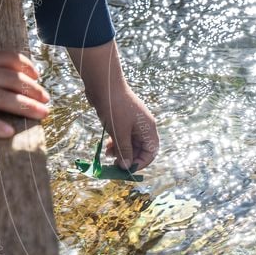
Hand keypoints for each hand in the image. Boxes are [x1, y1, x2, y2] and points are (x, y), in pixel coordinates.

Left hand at [67, 40, 158, 170]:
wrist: (104, 85)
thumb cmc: (114, 107)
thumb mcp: (119, 132)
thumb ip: (124, 151)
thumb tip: (126, 167)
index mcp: (148, 129)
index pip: (151, 152)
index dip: (140, 163)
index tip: (126, 169)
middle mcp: (143, 127)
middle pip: (140, 149)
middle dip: (127, 158)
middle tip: (114, 164)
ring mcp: (133, 123)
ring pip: (130, 144)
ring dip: (120, 151)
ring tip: (108, 153)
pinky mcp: (122, 120)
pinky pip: (122, 137)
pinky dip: (116, 143)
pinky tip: (107, 145)